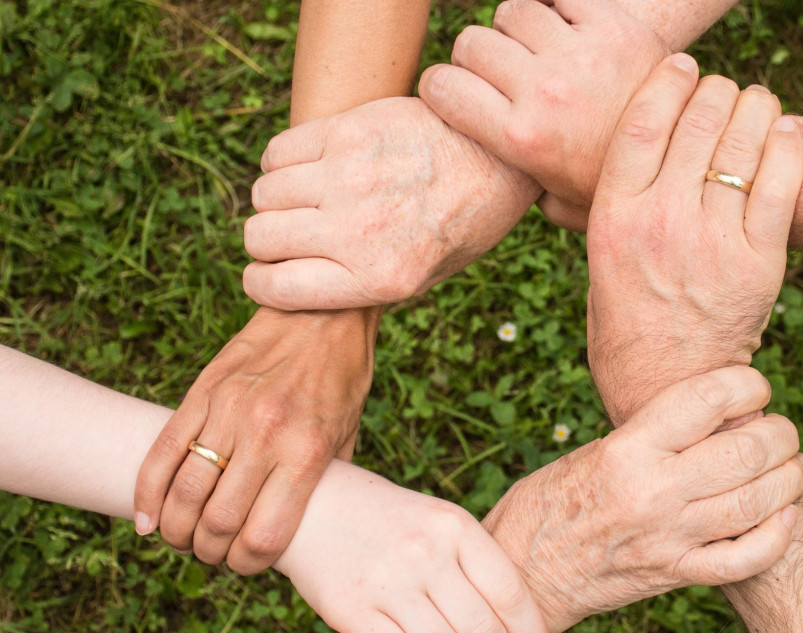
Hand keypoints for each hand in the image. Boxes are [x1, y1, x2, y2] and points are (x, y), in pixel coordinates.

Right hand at [134, 306, 378, 573]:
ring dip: (176, 529)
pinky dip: (147, 493)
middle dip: (209, 552)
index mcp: (307, 452)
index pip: (263, 536)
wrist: (322, 312)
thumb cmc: (342, 378)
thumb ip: (324, 482)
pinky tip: (148, 518)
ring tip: (182, 538)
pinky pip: (163, 451)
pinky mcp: (203, 391)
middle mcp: (266, 434)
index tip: (246, 564)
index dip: (248, 565)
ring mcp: (229, 411)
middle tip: (212, 553)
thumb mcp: (348, 434)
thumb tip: (305, 528)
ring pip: (184, 492)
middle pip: (217, 522)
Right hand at [242, 97, 539, 310]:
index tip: (267, 274)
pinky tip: (310, 168)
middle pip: (260, 238)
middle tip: (291, 235)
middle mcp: (359, 231)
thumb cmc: (461, 224)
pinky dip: (281, 163)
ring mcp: (350, 177)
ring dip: (276, 200)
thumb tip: (295, 286)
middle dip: (267, 242)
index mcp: (379, 278)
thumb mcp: (424, 278)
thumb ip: (361, 287)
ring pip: (264, 194)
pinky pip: (278, 152)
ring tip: (305, 199)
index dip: (262, 283)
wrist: (498, 158)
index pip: (275, 288)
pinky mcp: (348, 131)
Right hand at [275, 461, 549, 632]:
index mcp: (454, 526)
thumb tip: (518, 616)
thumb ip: (473, 560)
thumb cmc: (390, 519)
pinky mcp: (353, 611)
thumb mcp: (437, 520)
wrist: (314, 505)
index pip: (509, 591)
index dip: (530, 630)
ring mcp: (388, 583)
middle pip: (483, 630)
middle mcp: (425, 553)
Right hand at [419, 0, 667, 230]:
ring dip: (518, 29)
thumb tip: (484, 178)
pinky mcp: (614, 25)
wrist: (688, 158)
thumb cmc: (613, 185)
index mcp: (521, 139)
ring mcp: (579, 55)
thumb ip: (515, 187)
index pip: (441, 86)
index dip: (440, 87)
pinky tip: (566, 29)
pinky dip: (557, 6)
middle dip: (477, 58)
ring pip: (512, 12)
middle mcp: (544, 92)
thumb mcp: (556, 203)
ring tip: (537, 52)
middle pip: (473, 43)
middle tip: (501, 75)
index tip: (454, 93)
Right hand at [483, 367, 802, 632]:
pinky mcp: (674, 575)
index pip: (707, 399)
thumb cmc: (548, 502)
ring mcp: (668, 537)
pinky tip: (784, 516)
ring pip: (757, 502)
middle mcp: (652, 491)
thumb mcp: (592, 452)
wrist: (522, 573)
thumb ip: (649, 437)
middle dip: (780, 433)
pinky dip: (777, 536)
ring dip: (789, 478)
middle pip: (746, 450)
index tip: (754, 386)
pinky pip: (745, 559)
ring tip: (792, 465)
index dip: (747, 384)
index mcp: (626, 449)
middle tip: (781, 430)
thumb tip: (711, 417)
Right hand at [586, 55, 802, 424]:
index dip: (666, 81)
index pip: (641, 122)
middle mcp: (661, 222)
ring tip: (755, 103)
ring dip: (754, 107)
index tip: (681, 66)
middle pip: (697, 121)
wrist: (667, 388)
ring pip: (743, 141)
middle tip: (722, 90)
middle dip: (715, 91)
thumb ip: (602, 212)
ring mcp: (713, 240)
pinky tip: (782, 134)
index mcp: (613, 219)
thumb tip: (601, 165)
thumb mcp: (596, 264)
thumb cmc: (625, 326)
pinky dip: (786, 145)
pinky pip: (782, 180)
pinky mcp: (759, 261)